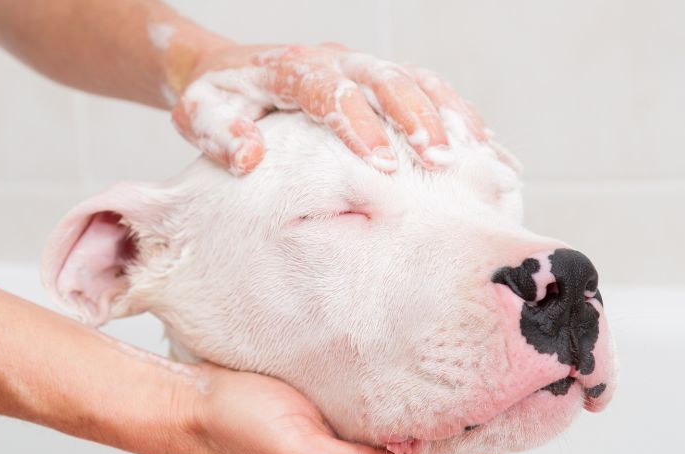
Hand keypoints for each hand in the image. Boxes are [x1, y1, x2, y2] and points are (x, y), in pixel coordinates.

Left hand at [171, 43, 493, 174]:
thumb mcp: (196, 115)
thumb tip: (249, 157)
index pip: (328, 90)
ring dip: (446, 115)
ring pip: (415, 80)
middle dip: (415, 118)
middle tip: (439, 160)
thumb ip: (218, 134)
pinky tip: (487, 147)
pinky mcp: (378, 80)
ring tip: (476, 154)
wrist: (225, 71)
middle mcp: (333, 60)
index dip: (357, 124)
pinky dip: (458, 115)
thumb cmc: (213, 98)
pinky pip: (426, 89)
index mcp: (290, 68)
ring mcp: (360, 66)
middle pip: (384, 79)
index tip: (381, 162)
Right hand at [185, 363, 497, 453]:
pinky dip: (411, 378)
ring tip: (485, 367)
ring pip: (412, 412)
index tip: (518, 421)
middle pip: (433, 440)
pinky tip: (427, 355)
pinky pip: (384, 385)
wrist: (194, 399)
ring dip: (445, 397)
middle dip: (473, 420)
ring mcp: (349, 416)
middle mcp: (361, 444)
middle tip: (515, 384)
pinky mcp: (335, 387)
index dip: (479, 450)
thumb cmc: (239, 432)